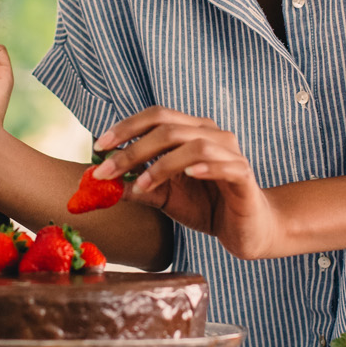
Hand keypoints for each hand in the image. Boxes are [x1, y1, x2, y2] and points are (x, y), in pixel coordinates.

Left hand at [91, 107, 278, 259]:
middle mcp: (211, 135)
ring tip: (141, 185)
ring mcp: (230, 153)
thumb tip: (102, 184)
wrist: (247, 230)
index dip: (126, 127)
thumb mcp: (166, 198)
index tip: (98, 147)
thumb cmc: (207, 206)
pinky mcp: (243, 175)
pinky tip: (187, 175)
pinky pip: (224, 165)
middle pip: (168, 128)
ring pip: (194, 144)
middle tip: (106, 171)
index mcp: (191, 132)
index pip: (156, 116)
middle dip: (133, 149)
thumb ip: (138, 187)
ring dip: (161, 164)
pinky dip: (204, 167)